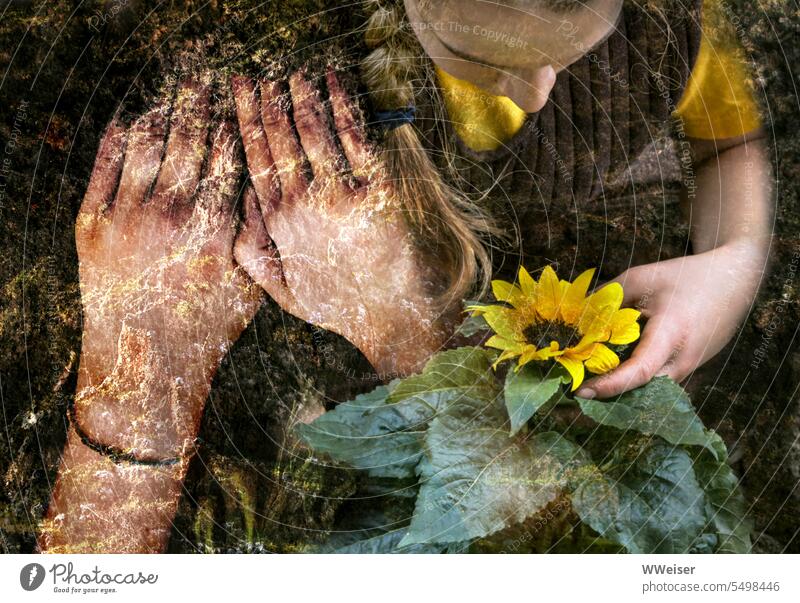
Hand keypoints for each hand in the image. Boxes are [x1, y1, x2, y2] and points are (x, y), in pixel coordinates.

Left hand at [40, 79, 262, 552]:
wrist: (145, 363)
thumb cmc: (208, 328)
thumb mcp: (252, 286)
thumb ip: (258, 236)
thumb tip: (266, 192)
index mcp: (216, 225)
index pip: (228, 156)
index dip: (234, 124)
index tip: (240, 103)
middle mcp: (172, 212)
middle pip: (189, 140)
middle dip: (200, 105)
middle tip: (206, 80)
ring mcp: (128, 214)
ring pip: (148, 144)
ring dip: (163, 112)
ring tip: (174, 92)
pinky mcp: (93, 223)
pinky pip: (106, 165)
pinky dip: (119, 137)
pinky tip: (130, 119)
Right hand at [232, 69, 447, 376]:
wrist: (388, 318)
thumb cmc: (336, 306)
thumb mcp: (281, 291)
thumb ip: (252, 252)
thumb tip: (243, 203)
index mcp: (278, 223)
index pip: (255, 160)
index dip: (246, 122)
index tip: (239, 97)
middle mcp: (303, 202)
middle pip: (278, 139)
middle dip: (265, 103)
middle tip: (257, 77)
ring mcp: (339, 194)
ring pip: (312, 132)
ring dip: (300, 97)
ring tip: (293, 75)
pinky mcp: (375, 190)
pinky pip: (354, 137)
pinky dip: (342, 104)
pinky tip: (334, 81)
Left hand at [575, 245, 763, 398]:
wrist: (734, 281)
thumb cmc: (685, 276)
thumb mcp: (641, 279)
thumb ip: (607, 299)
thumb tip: (576, 320)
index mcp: (672, 334)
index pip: (639, 371)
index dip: (609, 385)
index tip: (581, 391)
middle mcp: (683, 360)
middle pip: (641, 390)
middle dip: (608, 393)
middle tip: (575, 386)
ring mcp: (689, 369)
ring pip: (649, 390)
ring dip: (621, 388)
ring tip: (589, 378)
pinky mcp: (688, 369)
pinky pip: (658, 382)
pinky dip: (635, 380)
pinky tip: (613, 369)